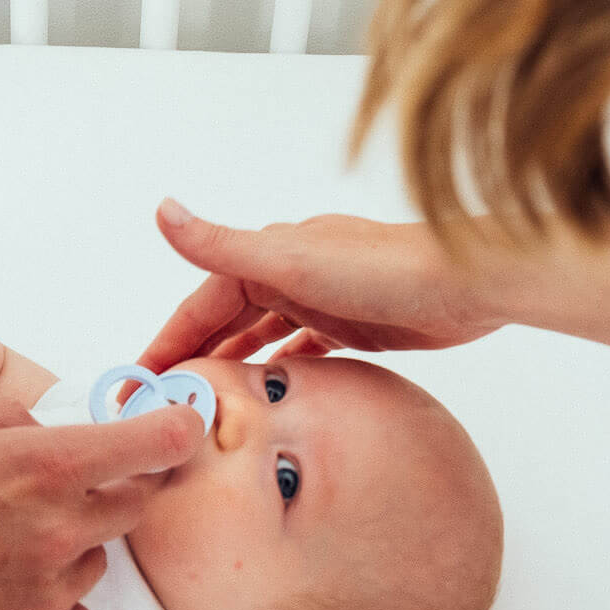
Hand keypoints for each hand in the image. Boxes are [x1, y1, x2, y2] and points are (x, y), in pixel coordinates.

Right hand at [0, 397, 200, 609]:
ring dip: (65, 553)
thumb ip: (11, 420)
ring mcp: (49, 594)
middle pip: (134, 506)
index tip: (185, 429)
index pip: (152, 445)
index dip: (177, 433)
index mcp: (42, 466)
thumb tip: (55, 428)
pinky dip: (47, 608)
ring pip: (94, 564)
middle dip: (111, 493)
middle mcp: (59, 530)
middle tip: (57, 497)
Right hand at [136, 200, 509, 372]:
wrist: (470, 284)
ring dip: (231, 361)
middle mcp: (290, 272)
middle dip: (193, 355)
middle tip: (163, 400)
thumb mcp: (289, 260)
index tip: (139, 376)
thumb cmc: (386, 269)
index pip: (200, 303)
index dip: (167, 340)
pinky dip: (280, 363)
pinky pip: (303, 347)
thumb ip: (222, 244)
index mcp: (268, 256)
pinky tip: (271, 386)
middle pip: (227, 321)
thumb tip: (163, 210)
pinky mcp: (354, 323)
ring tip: (204, 400)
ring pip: (262, 335)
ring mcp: (322, 298)